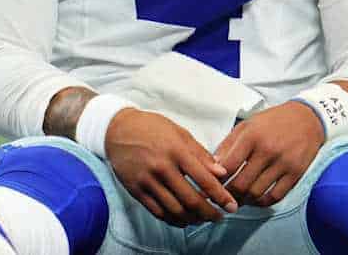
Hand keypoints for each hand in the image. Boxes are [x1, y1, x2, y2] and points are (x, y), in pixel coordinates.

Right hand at [105, 108, 238, 226]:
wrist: (117, 130)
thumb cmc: (151, 128)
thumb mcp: (180, 133)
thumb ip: (201, 154)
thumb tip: (221, 172)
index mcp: (176, 151)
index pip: (204, 179)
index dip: (221, 196)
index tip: (231, 205)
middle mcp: (162, 168)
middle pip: (190, 199)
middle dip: (209, 213)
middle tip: (219, 217)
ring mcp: (147, 181)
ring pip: (174, 209)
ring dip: (192, 219)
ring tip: (202, 219)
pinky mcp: (136, 190)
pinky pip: (157, 212)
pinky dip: (173, 219)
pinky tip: (183, 219)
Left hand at [214, 102, 324, 207]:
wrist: (307, 118)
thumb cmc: (274, 121)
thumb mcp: (247, 124)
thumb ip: (228, 144)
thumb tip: (213, 166)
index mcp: (252, 136)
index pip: (228, 166)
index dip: (217, 180)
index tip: (213, 185)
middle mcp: (267, 150)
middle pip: (241, 184)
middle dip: (229, 194)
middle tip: (224, 197)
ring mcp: (283, 163)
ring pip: (257, 193)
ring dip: (244, 200)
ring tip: (238, 199)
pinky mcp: (296, 173)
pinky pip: (275, 196)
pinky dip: (263, 202)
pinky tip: (256, 199)